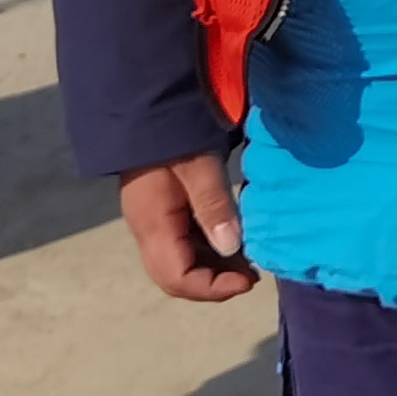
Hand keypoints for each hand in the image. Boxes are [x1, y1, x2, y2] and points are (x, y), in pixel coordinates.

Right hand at [119, 150, 258, 302]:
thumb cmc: (173, 135)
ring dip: (212, 267)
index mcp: (153, 225)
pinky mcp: (159, 212)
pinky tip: (231, 237)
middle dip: (214, 282)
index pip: (178, 279)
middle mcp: (147, 231)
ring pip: (179, 263)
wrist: (145, 107)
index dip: (213, 288)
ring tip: (247, 259)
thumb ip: (214, 206)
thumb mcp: (199, 167)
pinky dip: (206, 249)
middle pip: (176, 278)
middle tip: (251, 273)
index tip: (248, 279)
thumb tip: (231, 249)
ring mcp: (151, 222)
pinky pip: (180, 244)